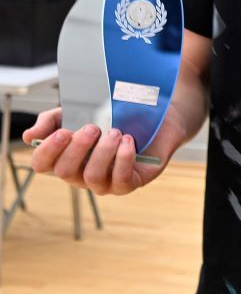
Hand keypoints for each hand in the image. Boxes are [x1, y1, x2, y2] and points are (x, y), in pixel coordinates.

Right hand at [25, 107, 166, 194]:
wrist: (156, 113)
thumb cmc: (116, 114)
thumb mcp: (81, 110)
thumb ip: (53, 120)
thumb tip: (30, 136)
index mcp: (66, 156)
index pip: (42, 164)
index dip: (48, 151)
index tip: (63, 132)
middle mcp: (82, 173)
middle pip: (65, 172)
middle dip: (78, 148)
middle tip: (93, 127)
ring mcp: (106, 182)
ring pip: (92, 177)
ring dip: (103, 152)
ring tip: (115, 132)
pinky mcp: (130, 183)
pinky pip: (121, 181)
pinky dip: (123, 160)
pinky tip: (127, 142)